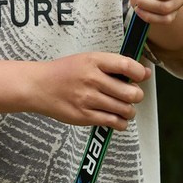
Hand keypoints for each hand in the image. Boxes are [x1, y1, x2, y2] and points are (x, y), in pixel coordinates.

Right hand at [28, 52, 151, 127]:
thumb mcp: (87, 60)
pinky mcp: (83, 116)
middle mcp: (92, 79)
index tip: (141, 77)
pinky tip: (117, 119)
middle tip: (132, 95)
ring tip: (124, 108)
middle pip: (130, 92)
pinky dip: (120, 123)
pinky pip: (112, 122)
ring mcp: (88, 99)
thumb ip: (113, 65)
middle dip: (137, 96)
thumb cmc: (64, 72)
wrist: (38, 86)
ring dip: (130, 111)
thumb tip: (144, 72)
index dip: (140, 73)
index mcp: (94, 61)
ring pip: (125, 110)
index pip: (127, 66)